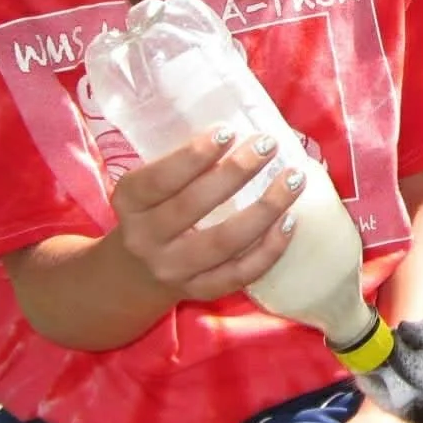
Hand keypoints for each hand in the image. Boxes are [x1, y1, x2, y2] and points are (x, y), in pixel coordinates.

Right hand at [108, 126, 302, 305]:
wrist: (132, 274)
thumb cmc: (151, 212)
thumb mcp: (147, 188)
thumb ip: (181, 165)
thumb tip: (242, 131)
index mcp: (129, 203)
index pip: (160, 179)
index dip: (193, 156)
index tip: (228, 131)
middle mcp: (146, 238)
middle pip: (194, 206)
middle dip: (236, 172)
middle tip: (268, 145)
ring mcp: (173, 270)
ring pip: (224, 242)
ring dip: (264, 209)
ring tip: (293, 180)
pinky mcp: (198, 291)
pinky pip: (239, 274)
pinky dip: (269, 249)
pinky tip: (290, 221)